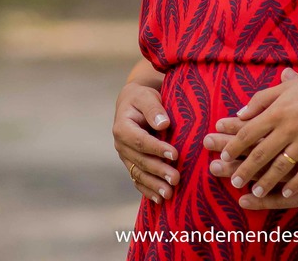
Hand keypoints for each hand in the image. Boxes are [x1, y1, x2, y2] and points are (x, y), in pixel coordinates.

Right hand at [113, 80, 177, 203]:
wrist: (133, 103)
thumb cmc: (143, 98)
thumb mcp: (147, 96)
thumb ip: (153, 108)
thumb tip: (163, 123)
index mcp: (122, 127)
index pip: (140, 141)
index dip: (156, 149)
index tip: (175, 154)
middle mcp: (121, 145)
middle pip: (140, 161)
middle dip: (159, 171)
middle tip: (176, 178)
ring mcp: (125, 156)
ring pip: (139, 173)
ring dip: (154, 185)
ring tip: (170, 194)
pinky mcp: (131, 164)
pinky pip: (137, 179)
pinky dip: (147, 190)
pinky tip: (159, 200)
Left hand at [204, 65, 297, 199]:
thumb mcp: (287, 87)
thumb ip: (262, 99)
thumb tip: (240, 112)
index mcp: (278, 110)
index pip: (248, 132)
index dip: (233, 145)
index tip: (223, 156)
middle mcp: (289, 127)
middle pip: (260, 153)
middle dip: (244, 170)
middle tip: (233, 182)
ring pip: (280, 167)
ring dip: (265, 181)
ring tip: (254, 191)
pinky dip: (295, 184)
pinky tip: (286, 193)